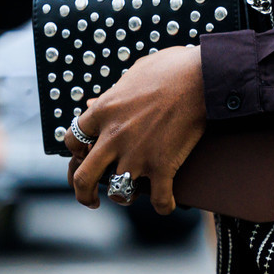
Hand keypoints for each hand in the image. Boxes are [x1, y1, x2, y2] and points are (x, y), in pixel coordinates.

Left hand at [63, 44, 206, 214]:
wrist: (202, 76)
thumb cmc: (172, 68)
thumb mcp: (134, 72)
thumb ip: (112, 91)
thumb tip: (95, 102)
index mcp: (104, 112)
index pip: (72, 139)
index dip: (75, 151)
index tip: (84, 155)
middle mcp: (114, 137)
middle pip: (84, 177)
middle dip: (83, 193)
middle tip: (90, 199)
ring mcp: (137, 154)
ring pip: (118, 192)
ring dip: (125, 196)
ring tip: (131, 195)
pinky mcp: (162, 165)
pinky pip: (158, 199)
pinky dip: (163, 205)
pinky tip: (166, 204)